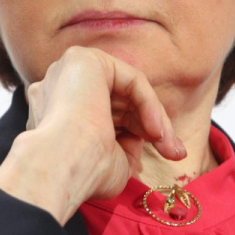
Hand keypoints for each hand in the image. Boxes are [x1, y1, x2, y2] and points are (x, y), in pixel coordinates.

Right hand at [0, 47, 186, 223]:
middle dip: (152, 128)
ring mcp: (68, 71)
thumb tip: (149, 136)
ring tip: (169, 146)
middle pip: (120, 102)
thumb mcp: (113, 160)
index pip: (109, 116)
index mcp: (59, 114)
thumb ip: (127, 144)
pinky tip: (156, 130)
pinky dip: (149, 103)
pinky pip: (130, 79)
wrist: (62, 169)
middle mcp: (59, 88)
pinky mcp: (83, 60)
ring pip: (127, 90)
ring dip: (155, 119)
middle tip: (175, 152)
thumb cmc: (84, 174)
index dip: (140, 135)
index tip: (168, 155)